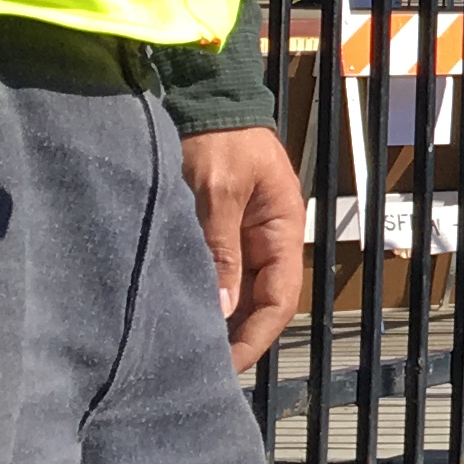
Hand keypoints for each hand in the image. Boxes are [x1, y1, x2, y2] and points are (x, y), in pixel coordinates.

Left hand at [181, 125, 305, 371]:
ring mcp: (243, 235)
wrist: (207, 97)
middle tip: (199, 366)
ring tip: (187, 346)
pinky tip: (181, 313)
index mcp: (281, 230)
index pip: (279, 300)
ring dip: (218, 317)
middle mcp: (267, 239)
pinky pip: (217, 272)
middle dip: (235, 335)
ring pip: (236, 290)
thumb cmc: (218, 138)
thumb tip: (223, 309)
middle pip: (259, 301)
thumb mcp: (217, 192)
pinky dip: (203, 295)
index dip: (256, 336)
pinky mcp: (218, 229)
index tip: (225, 365)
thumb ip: (220, 249)